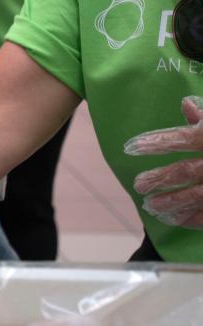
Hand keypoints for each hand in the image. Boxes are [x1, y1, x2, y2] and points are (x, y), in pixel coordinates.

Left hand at [124, 96, 202, 228]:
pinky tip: (178, 221)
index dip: (155, 143)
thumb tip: (184, 104)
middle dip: (160, 179)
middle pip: (185, 171)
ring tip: (151, 207)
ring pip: (197, 196)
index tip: (131, 148)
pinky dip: (196, 218)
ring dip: (173, 202)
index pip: (180, 139)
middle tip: (138, 185)